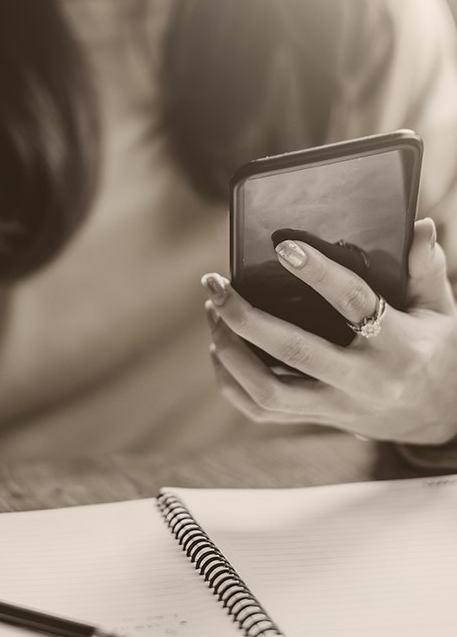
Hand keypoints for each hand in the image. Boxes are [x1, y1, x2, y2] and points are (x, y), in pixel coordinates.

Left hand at [202, 218, 456, 444]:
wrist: (444, 419)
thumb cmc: (437, 353)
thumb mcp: (442, 311)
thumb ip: (427, 270)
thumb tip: (418, 226)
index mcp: (399, 346)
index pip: (354, 303)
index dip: (318, 274)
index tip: (283, 247)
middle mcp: (364, 381)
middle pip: (293, 350)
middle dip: (244, 316)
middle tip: (215, 284)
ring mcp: (337, 406)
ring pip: (268, 390)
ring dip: (230, 351)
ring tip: (213, 312)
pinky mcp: (319, 420)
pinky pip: (262, 411)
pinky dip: (231, 383)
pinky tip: (219, 350)